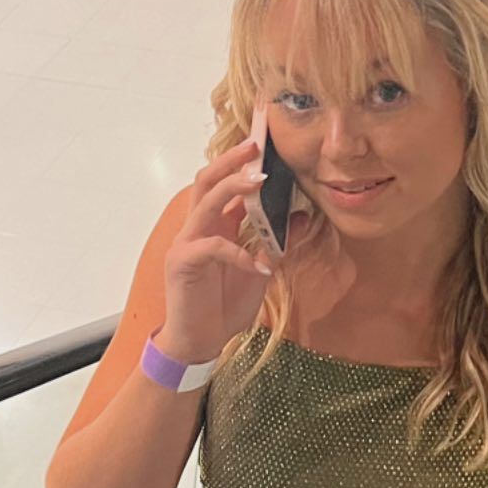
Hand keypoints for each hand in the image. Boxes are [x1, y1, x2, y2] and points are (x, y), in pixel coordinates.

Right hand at [160, 139, 278, 363]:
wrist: (199, 342)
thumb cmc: (223, 306)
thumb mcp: (261, 270)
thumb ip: (279, 244)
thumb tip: (305, 217)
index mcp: (215, 226)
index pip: (225, 185)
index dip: (242, 165)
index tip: (265, 146)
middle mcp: (198, 228)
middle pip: (208, 181)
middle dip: (231, 161)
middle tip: (256, 146)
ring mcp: (187, 243)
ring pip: (206, 202)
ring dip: (232, 187)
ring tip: (259, 180)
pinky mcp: (182, 263)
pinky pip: (213, 247)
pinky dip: (239, 252)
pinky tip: (259, 263)